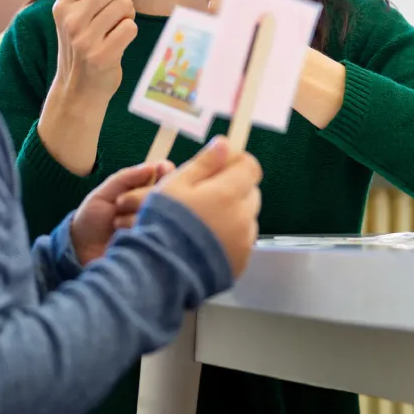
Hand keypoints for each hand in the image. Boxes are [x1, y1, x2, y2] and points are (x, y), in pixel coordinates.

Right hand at [50, 0, 141, 100]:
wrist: (77, 90)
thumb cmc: (85, 46)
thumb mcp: (85, 13)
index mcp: (63, 3)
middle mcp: (70, 17)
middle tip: (114, 15)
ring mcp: (83, 37)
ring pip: (125, 6)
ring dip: (126, 17)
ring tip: (112, 32)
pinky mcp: (100, 54)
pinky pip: (130, 28)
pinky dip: (129, 34)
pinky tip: (116, 44)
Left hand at [72, 161, 173, 263]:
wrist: (81, 252)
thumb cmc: (92, 220)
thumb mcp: (103, 194)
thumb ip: (126, 178)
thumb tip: (152, 167)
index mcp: (145, 192)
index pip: (167, 177)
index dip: (167, 171)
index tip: (163, 169)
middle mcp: (156, 210)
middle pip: (169, 194)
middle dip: (143, 195)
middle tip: (120, 204)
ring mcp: (157, 229)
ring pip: (162, 215)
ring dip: (136, 217)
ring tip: (116, 224)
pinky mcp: (155, 248)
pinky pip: (157, 236)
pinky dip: (139, 232)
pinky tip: (125, 236)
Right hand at [154, 136, 262, 277]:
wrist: (162, 270)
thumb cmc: (164, 223)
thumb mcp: (176, 185)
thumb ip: (204, 163)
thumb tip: (224, 143)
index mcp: (229, 193)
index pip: (250, 167)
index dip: (235, 162)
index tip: (219, 166)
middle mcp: (243, 217)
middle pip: (250, 192)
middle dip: (233, 188)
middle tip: (205, 195)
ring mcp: (244, 242)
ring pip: (246, 218)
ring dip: (232, 214)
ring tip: (203, 221)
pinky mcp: (240, 262)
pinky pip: (241, 242)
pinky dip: (229, 237)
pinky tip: (206, 241)